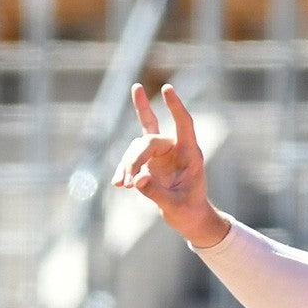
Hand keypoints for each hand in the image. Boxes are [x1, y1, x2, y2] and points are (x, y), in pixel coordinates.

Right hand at [111, 83, 227, 246]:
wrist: (189, 219)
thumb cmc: (190, 211)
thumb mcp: (175, 205)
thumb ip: (156, 192)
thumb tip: (135, 179)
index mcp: (190, 154)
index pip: (184, 124)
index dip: (175, 106)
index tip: (167, 88)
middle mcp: (175, 149)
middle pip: (150, 140)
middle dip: (135, 159)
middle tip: (128, 181)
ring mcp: (161, 154)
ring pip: (137, 147)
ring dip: (127, 165)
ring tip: (123, 185)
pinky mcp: (148, 161)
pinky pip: (131, 157)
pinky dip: (123, 169)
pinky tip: (117, 182)